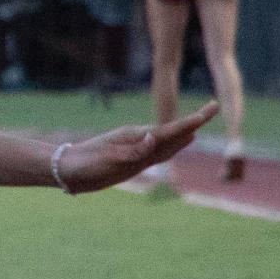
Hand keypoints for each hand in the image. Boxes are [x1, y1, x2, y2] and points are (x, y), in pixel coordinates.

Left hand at [56, 103, 217, 193]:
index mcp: (135, 139)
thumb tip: (154, 138)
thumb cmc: (84, 165)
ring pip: (167, 141)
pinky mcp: (131, 159)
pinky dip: (172, 146)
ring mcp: (135, 149)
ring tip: (199, 124)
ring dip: (184, 133)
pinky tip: (179, 143)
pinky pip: (158, 151)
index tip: (210, 110)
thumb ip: (132, 151)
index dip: (192, 121)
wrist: (65, 170)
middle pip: (173, 132)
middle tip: (214, 108)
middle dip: (194, 122)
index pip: (169, 129)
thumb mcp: (107, 159)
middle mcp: (138, 141)